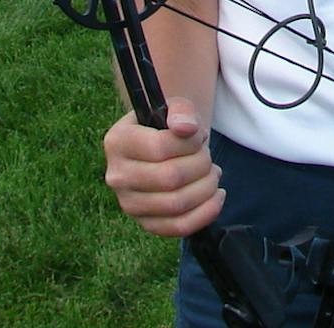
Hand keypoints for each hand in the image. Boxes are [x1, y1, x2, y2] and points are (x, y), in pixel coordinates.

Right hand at [102, 98, 224, 236]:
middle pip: (170, 178)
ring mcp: (128, 203)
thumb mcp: (173, 107)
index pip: (160, 148)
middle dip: (201, 165)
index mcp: (117, 142)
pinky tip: (216, 196)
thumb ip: (181, 110)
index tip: (198, 136)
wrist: (159, 150)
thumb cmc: (167, 127)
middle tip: (207, 156)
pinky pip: (178, 227)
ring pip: (177, 204)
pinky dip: (206, 213)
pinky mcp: (145, 223)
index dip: (190, 143)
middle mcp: (117, 175)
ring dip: (207, 187)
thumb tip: (186, 128)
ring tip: (212, 173)